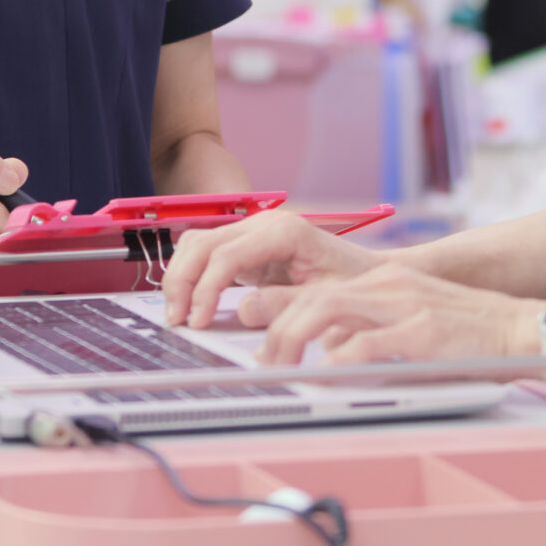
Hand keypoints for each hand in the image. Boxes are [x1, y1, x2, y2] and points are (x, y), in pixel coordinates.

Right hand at [161, 207, 380, 328]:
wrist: (368, 274)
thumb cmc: (352, 283)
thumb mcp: (326, 298)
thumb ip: (285, 304)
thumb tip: (243, 310)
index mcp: (283, 232)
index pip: (226, 255)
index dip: (205, 289)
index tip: (198, 320)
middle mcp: (263, 225)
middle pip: (203, 244)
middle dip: (183, 281)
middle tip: (176, 319)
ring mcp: (253, 232)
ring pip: (198, 244)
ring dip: (181, 276)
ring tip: (178, 314)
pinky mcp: (247, 247)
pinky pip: (207, 254)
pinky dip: (192, 275)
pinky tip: (190, 303)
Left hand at [250, 263, 545, 369]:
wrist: (521, 328)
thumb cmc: (467, 334)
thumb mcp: (411, 320)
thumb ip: (370, 328)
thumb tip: (328, 352)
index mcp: (382, 281)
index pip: (316, 287)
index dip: (279, 308)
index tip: (257, 334)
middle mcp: (388, 286)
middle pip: (313, 297)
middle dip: (277, 328)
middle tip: (264, 363)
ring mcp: (405, 306)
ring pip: (329, 310)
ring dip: (295, 339)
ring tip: (281, 368)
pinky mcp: (423, 332)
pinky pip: (368, 344)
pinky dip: (340, 360)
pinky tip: (325, 376)